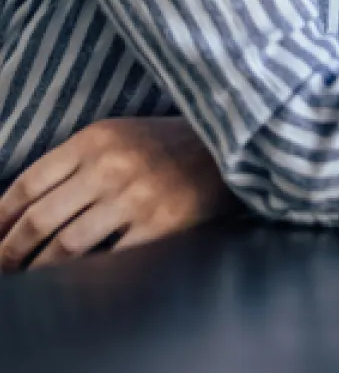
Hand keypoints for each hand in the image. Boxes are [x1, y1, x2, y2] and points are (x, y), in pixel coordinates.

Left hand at [0, 118, 234, 271]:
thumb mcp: (120, 136)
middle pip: (39, 220)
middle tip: (0, 270)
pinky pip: (108, 261)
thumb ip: (75, 164)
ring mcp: (137, 196)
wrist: (234, 143)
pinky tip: (75, 283)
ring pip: (66, 247)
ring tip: (29, 281)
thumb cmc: (169, 143)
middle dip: (9, 254)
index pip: (27, 184)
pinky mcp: (161, 224)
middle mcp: (112, 165)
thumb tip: (18, 212)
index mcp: (96, 138)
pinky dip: (85, 277)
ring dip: (40, 271)